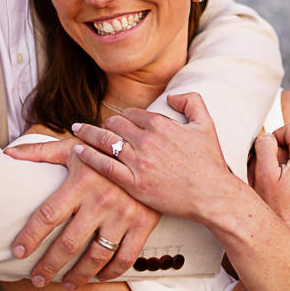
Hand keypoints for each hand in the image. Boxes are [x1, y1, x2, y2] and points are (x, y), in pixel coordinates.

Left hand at [7, 140, 160, 288]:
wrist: (151, 150)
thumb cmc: (105, 150)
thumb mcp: (74, 147)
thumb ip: (40, 152)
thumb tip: (8, 155)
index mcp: (81, 181)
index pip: (48, 215)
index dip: (30, 236)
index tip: (17, 252)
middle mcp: (102, 200)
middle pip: (69, 243)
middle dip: (49, 265)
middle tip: (36, 279)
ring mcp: (124, 214)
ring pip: (97, 256)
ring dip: (79, 275)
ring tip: (66, 284)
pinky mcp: (144, 223)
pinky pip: (126, 257)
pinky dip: (112, 272)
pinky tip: (99, 277)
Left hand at [71, 92, 247, 221]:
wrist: (212, 194)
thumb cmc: (210, 162)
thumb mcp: (206, 124)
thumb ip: (191, 101)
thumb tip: (171, 96)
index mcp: (161, 124)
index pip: (131, 113)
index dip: (122, 116)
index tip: (117, 121)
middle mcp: (146, 140)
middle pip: (114, 124)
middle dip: (104, 124)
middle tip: (93, 126)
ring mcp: (138, 161)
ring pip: (105, 141)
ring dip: (88, 134)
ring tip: (76, 131)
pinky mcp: (133, 182)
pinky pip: (104, 165)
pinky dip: (88, 156)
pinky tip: (78, 151)